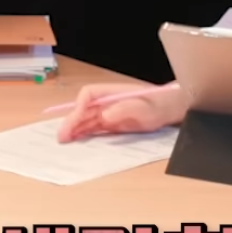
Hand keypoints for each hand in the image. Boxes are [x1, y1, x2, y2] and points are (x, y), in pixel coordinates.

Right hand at [56, 83, 188, 142]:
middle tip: (62, 135)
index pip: (88, 95)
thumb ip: (123, 109)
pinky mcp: (111, 123)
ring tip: (63, 140)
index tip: (77, 118)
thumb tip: (104, 116)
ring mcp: (108, 112)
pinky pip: (93, 127)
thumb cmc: (158, 104)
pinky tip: (75, 139)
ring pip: (86, 119)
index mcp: (111, 92)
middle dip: (72, 121)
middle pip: (83, 109)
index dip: (80, 106)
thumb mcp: (143, 107)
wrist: (169, 109)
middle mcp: (106, 101)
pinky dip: (83, 133)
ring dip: (74, 128)